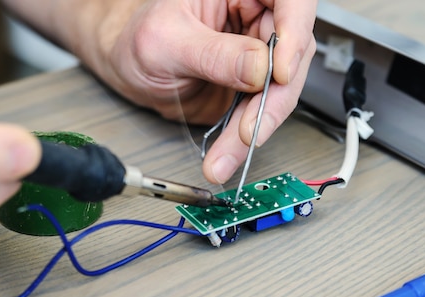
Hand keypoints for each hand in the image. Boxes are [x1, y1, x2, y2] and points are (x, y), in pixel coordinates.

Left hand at [99, 0, 317, 183]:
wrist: (130, 68)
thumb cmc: (141, 38)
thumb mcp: (167, 40)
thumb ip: (213, 54)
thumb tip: (258, 67)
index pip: (289, 0)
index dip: (294, 34)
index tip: (280, 72)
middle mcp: (255, 17)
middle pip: (292, 53)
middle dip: (272, 100)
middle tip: (250, 129)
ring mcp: (256, 53)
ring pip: (279, 91)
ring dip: (257, 128)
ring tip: (228, 153)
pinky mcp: (252, 86)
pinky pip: (261, 113)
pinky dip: (246, 139)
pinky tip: (228, 154)